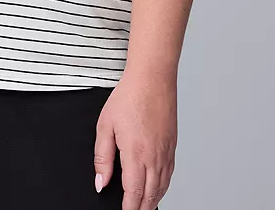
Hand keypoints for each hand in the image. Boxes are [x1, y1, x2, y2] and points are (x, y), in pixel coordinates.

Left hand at [92, 69, 176, 208]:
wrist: (152, 78)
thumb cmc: (129, 97)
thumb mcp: (105, 125)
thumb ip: (101, 157)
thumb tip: (101, 182)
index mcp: (135, 153)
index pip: (134, 193)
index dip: (129, 208)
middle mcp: (154, 157)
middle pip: (150, 195)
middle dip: (141, 208)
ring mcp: (166, 152)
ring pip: (162, 187)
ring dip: (153, 200)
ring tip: (143, 207)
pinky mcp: (172, 146)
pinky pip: (169, 174)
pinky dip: (163, 187)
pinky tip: (157, 189)